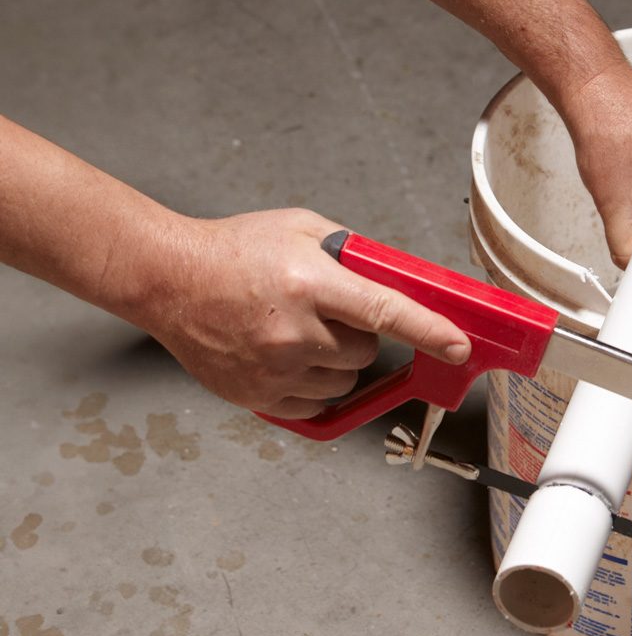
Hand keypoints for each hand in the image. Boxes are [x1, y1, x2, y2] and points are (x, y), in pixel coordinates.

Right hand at [140, 209, 470, 418]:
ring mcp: (274, 369)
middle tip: (329, 312)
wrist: (168, 279)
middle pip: (367, 352)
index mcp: (310, 284)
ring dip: (338, 363)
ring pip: (345, 382)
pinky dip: (315, 387)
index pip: (387, 313)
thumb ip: (354, 255)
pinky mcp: (258, 395)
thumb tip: (399, 280)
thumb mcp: (304, 229)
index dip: (430, 333)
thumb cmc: (234, 250)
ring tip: (302, 333)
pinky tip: (289, 358)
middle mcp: (294, 331)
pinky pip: (317, 405)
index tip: (458, 348)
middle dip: (360, 335)